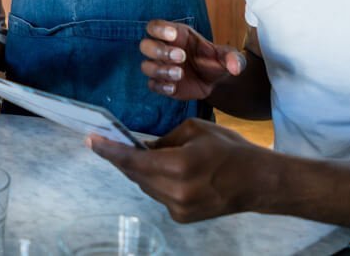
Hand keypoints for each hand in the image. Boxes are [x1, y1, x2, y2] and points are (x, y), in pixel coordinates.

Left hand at [88, 119, 261, 222]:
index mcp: (179, 165)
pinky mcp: (182, 217)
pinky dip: (156, 182)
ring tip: (141, 155)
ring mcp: (179, 208)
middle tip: (109, 143)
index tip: (91, 141)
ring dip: (139, 171)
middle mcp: (176, 192)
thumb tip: (141, 147)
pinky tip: (165, 171)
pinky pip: (158, 195)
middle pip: (135, 175)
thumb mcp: (194, 131)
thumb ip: (163, 140)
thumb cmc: (229, 149)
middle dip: (122, 158)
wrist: (258, 182)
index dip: (109, 151)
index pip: (133, 161)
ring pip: (145, 186)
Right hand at [140, 20, 245, 99]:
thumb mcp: (227, 55)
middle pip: (145, 45)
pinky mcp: (162, 83)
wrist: (215, 79)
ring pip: (146, 66)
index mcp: (175, 34)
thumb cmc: (215, 60)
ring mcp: (161, 67)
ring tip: (180, 74)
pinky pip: (152, 85)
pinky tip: (174, 87)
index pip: (155, 26)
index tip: (173, 35)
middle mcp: (164, 49)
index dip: (159, 29)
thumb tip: (235, 67)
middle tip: (181, 56)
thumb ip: (231, 57)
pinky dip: (160, 86)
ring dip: (160, 69)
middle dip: (159, 50)